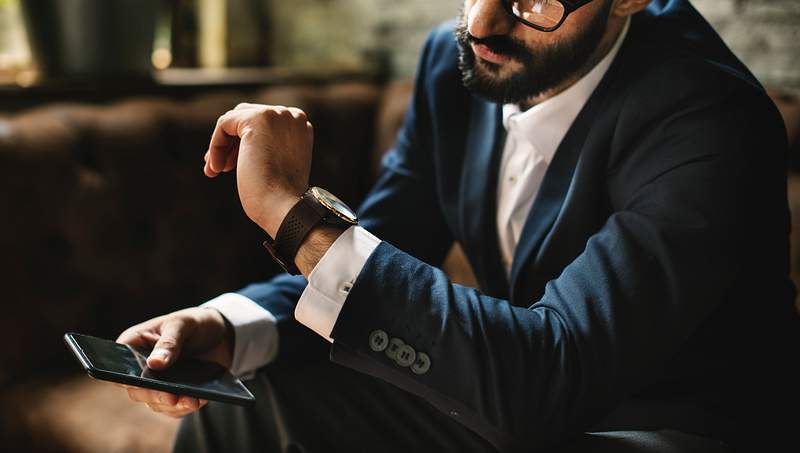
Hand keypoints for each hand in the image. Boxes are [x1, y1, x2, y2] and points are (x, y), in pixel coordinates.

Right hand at [115, 307, 232, 417]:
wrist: (220, 335)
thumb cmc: (194, 323)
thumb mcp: (182, 324)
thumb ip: (169, 343)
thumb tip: (154, 364)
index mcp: (133, 345)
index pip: (118, 365)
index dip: (122, 376)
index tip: (136, 382)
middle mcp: (140, 369)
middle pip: (136, 389)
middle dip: (153, 394)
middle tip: (170, 397)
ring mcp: (156, 384)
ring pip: (155, 402)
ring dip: (173, 404)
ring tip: (192, 400)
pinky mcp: (173, 395)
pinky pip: (174, 408)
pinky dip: (185, 407)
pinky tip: (197, 401)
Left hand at [203, 103, 313, 236]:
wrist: (285, 206)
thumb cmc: (279, 195)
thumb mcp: (277, 164)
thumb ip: (266, 146)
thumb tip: (236, 142)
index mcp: (300, 126)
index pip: (263, 123)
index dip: (242, 143)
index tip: (231, 165)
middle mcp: (291, 115)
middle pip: (247, 116)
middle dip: (230, 142)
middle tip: (220, 167)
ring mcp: (276, 115)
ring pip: (233, 120)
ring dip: (221, 145)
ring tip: (215, 170)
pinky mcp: (257, 119)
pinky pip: (224, 124)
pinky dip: (216, 145)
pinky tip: (216, 168)